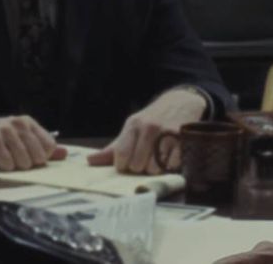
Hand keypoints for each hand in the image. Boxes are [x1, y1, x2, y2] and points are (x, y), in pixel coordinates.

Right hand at [0, 115, 65, 170]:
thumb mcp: (18, 140)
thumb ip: (41, 146)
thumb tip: (64, 154)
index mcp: (27, 122)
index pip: (50, 147)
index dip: (40, 158)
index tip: (27, 157)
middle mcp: (18, 123)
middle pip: (38, 157)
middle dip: (26, 164)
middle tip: (11, 157)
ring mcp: (6, 131)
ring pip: (24, 163)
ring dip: (12, 166)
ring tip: (1, 157)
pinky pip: (8, 164)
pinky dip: (1, 167)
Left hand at [86, 87, 205, 174]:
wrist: (181, 102)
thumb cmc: (152, 120)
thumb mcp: (132, 128)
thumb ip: (113, 148)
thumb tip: (90, 161)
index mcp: (133, 125)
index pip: (121, 155)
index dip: (123, 165)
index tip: (127, 163)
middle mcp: (149, 128)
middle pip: (137, 165)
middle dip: (140, 168)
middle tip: (145, 160)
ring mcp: (166, 133)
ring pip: (154, 168)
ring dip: (155, 169)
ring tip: (157, 159)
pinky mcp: (182, 141)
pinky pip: (171, 166)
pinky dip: (170, 166)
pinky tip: (170, 157)